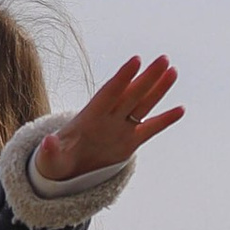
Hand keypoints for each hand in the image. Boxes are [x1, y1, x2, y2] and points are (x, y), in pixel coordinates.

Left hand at [33, 53, 183, 181]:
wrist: (65, 170)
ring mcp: (120, 128)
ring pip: (143, 104)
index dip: (122, 78)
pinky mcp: (129, 142)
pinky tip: (180, 110)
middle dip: (147, 77)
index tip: (136, 60)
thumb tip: (49, 142)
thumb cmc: (55, 161)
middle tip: (164, 58)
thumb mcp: (50, 159)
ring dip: (158, 89)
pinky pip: (150, 128)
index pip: (109, 93)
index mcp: (89, 118)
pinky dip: (164, 120)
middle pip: (131, 94)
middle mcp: (108, 118)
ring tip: (173, 71)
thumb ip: (51, 150)